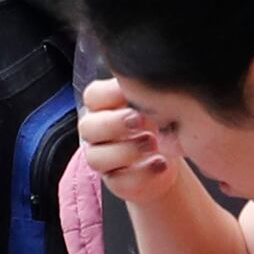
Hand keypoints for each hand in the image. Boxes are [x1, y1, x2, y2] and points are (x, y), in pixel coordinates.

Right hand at [77, 77, 189, 205]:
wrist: (165, 159)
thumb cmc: (157, 123)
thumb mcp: (152, 102)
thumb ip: (143, 89)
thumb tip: (151, 70)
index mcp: (103, 107)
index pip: (93, 96)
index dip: (110, 94)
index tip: (132, 92)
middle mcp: (96, 133)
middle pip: (88, 127)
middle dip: (114, 123)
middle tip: (141, 119)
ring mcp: (103, 160)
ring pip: (97, 157)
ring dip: (126, 150)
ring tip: (153, 143)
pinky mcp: (115, 182)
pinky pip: (119, 181)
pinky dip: (141, 174)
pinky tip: (160, 163)